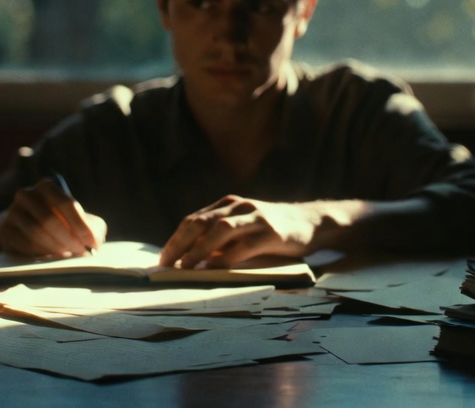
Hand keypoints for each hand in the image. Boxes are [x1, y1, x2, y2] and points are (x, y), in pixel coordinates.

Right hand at [0, 178, 106, 256]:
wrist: (23, 228)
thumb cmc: (58, 222)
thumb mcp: (76, 218)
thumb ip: (91, 226)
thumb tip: (96, 241)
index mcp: (46, 186)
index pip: (66, 204)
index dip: (81, 225)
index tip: (93, 243)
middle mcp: (26, 195)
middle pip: (50, 219)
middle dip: (69, 238)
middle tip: (81, 252)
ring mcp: (13, 212)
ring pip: (36, 232)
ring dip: (56, 247)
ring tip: (68, 255)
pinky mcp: (5, 231)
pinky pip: (25, 244)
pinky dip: (41, 253)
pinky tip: (52, 258)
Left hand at [159, 195, 322, 268]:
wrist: (311, 222)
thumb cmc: (272, 230)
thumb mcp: (244, 227)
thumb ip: (222, 237)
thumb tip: (191, 258)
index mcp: (229, 203)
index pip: (194, 219)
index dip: (176, 239)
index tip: (163, 259)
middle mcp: (239, 206)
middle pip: (201, 222)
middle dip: (180, 244)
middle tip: (166, 264)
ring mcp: (255, 218)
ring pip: (219, 230)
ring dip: (199, 249)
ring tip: (185, 267)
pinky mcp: (271, 233)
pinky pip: (243, 246)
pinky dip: (226, 259)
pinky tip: (214, 270)